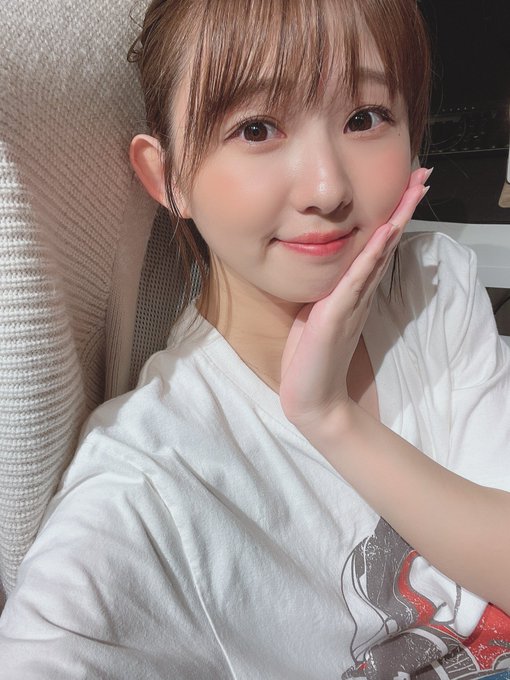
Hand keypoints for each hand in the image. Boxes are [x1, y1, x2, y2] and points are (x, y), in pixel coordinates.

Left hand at [280, 167, 431, 435]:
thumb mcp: (316, 312)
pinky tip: (383, 231)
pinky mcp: (337, 313)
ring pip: (379, 253)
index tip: (405, 187)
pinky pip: (356, 278)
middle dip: (403, 207)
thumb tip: (326, 268)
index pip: (377, 246)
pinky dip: (371, 254)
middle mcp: (360, 291)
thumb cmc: (311, 356)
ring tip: (414, 191)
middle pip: (387, 242)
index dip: (392, 215)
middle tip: (423, 176)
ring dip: (396, 219)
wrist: (312, 396)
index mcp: (354, 290)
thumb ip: (326, 290)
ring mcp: (352, 301)